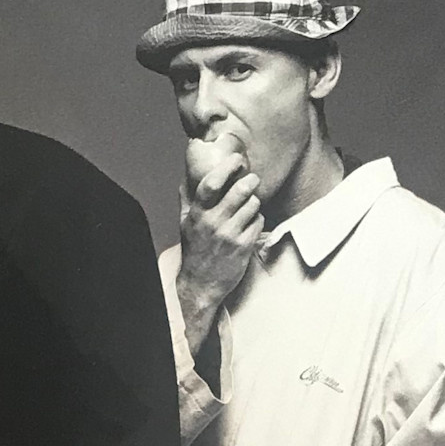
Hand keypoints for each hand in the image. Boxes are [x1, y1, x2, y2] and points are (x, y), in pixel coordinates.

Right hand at [177, 135, 262, 354]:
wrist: (201, 285)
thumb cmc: (195, 251)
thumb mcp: (185, 224)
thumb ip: (188, 200)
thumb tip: (188, 176)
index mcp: (198, 214)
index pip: (212, 183)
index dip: (228, 167)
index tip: (237, 160)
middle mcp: (213, 222)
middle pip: (241, 190)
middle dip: (250, 181)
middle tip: (252, 180)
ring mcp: (230, 235)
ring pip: (253, 204)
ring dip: (254, 203)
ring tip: (248, 208)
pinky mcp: (244, 246)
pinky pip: (258, 222)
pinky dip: (257, 220)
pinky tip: (249, 225)